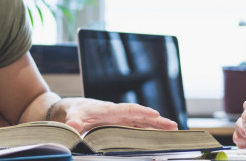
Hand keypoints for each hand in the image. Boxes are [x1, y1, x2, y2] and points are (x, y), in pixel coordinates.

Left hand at [57, 98, 177, 132]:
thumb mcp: (73, 117)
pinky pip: (139, 127)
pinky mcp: (122, 124)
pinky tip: (160, 136)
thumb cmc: (76, 111)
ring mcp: (122, 119)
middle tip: (173, 126)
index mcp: (109, 110)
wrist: (76, 109)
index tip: (155, 114)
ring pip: (143, 122)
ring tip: (173, 130)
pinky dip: (150, 131)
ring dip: (157, 126)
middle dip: (157, 120)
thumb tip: (72, 127)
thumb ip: (74, 122)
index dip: (142, 112)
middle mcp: (119, 113)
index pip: (128, 110)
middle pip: (141, 116)